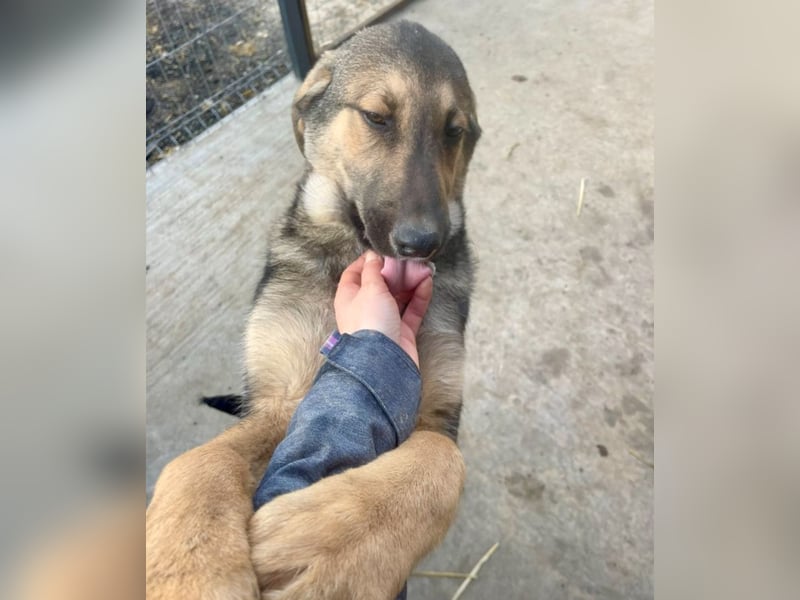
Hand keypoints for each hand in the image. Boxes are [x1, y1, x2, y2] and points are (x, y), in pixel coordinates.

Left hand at [334, 250, 432, 365]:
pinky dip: (420, 296)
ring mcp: (384, 321)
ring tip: (423, 268)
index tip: (382, 250)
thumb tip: (373, 256)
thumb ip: (373, 270)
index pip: (354, 274)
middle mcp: (365, 309)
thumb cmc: (369, 324)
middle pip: (380, 284)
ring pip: (398, 296)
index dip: (367, 261)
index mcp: (349, 298)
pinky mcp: (401, 332)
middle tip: (409, 259)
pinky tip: (427, 283)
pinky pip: (412, 309)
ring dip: (410, 282)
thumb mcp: (369, 289)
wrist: (382, 363)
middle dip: (395, 271)